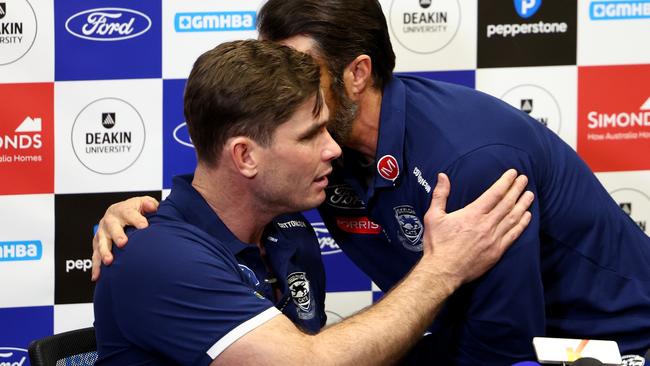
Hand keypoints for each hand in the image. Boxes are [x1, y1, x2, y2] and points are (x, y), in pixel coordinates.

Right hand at [91, 196, 158, 280]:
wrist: (119, 213)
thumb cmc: (135, 210)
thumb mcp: (143, 204)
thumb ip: (149, 205)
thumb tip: (152, 207)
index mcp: (123, 210)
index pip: (130, 214)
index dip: (137, 220)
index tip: (144, 226)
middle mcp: (110, 221)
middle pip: (113, 227)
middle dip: (117, 235)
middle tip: (123, 243)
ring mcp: (102, 232)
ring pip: (102, 242)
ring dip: (104, 252)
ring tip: (109, 261)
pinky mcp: (97, 243)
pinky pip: (95, 255)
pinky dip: (96, 266)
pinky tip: (97, 276)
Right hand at [421, 169, 533, 285]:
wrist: (443, 272)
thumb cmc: (437, 244)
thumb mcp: (433, 216)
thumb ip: (440, 195)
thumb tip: (442, 176)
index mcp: (472, 214)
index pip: (494, 193)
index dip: (505, 182)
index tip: (513, 173)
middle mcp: (486, 224)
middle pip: (507, 203)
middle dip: (517, 189)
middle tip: (525, 179)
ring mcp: (494, 238)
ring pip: (513, 217)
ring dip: (523, 204)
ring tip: (530, 194)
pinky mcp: (497, 251)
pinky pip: (513, 235)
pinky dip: (522, 224)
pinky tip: (527, 216)